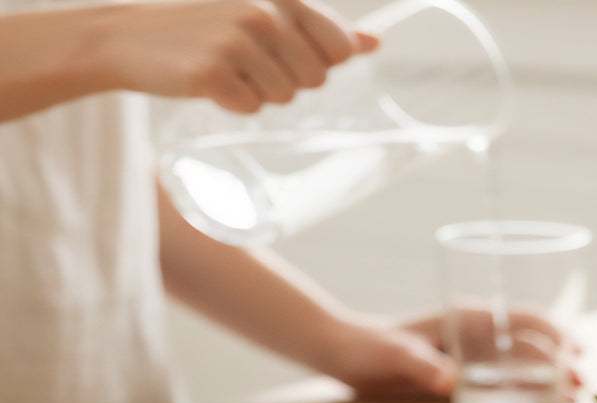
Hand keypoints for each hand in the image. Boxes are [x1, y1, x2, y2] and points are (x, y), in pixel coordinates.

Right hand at [100, 0, 378, 111]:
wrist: (132, 38)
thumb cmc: (208, 27)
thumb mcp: (267, 16)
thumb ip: (323, 29)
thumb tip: (373, 43)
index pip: (339, 49)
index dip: (315, 61)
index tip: (282, 49)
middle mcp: (262, 10)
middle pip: (315, 79)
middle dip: (287, 80)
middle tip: (248, 62)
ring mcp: (236, 40)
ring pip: (285, 97)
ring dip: (259, 93)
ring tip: (227, 68)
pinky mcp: (212, 72)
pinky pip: (251, 109)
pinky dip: (233, 104)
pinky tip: (209, 82)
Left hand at [327, 310, 582, 401]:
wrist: (346, 355)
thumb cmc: (369, 348)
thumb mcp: (395, 355)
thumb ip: (421, 366)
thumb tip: (448, 382)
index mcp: (467, 318)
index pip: (522, 318)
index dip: (555, 332)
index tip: (579, 350)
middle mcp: (475, 334)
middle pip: (528, 345)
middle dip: (559, 363)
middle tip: (580, 387)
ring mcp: (470, 356)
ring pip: (519, 366)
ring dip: (546, 381)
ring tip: (571, 402)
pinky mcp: (461, 376)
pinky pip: (500, 385)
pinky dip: (523, 395)